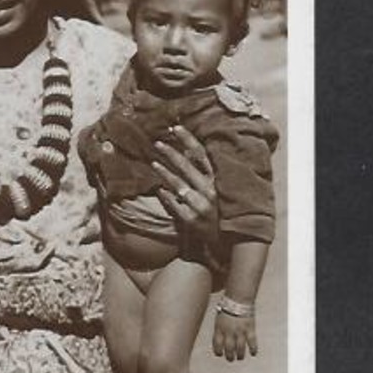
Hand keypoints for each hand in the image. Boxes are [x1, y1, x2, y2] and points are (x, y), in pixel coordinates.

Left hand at [151, 125, 218, 246]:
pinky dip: (165, 196)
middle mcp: (209, 191)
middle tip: (158, 143)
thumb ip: (201, 174)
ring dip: (165, 173)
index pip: (202, 155)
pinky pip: (174, 204)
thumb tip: (184, 152)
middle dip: (171, 153)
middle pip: (187, 166)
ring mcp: (200, 206)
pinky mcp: (190, 220)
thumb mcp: (212, 191)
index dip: (188, 140)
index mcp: (215, 181)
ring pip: (179, 185)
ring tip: (153, 163)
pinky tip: (158, 189)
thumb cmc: (213, 213)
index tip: (175, 128)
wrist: (219, 244)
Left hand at [213, 312, 257, 360]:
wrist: (238, 299)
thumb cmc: (228, 308)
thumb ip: (219, 329)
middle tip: (231, 359)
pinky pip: (252, 342)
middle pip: (229, 349)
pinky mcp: (250, 329)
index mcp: (219, 328)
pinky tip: (253, 353)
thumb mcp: (219, 318)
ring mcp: (239, 331)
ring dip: (240, 355)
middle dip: (229, 356)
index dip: (218, 351)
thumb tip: (219, 340)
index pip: (217, 344)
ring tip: (240, 357)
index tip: (220, 354)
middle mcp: (229, 331)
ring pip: (240, 348)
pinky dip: (253, 349)